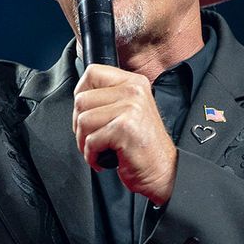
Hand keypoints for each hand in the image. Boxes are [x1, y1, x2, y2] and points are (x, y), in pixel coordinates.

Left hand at [72, 64, 177, 204]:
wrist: (164, 171)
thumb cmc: (143, 146)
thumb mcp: (130, 111)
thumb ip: (109, 98)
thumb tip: (80, 96)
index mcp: (134, 83)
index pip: (92, 73)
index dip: (81, 93)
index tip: (85, 111)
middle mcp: (133, 91)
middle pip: (82, 99)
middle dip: (79, 124)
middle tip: (93, 137)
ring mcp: (130, 108)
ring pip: (83, 120)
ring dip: (84, 142)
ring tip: (99, 149)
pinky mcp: (125, 128)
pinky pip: (91, 140)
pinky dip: (92, 155)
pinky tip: (105, 159)